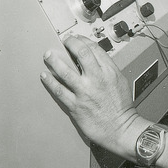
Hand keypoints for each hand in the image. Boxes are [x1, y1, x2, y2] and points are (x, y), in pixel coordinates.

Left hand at [41, 35, 145, 157]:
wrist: (121, 128)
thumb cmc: (122, 107)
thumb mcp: (120, 80)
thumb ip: (107, 68)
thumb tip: (95, 60)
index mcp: (109, 71)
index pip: (93, 48)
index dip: (82, 40)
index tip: (76, 39)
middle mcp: (97, 79)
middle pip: (81, 53)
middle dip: (70, 44)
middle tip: (63, 42)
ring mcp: (85, 92)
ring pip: (66, 71)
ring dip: (54, 61)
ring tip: (48, 55)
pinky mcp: (76, 106)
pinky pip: (59, 91)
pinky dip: (50, 82)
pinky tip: (45, 76)